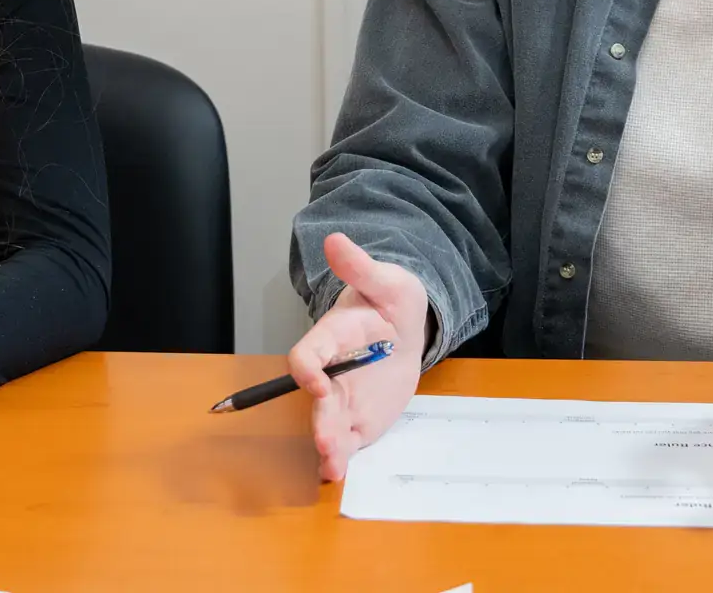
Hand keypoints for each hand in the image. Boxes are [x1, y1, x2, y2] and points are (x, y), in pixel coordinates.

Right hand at [287, 233, 430, 481]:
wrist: (405, 329)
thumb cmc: (391, 300)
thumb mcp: (385, 280)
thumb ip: (360, 267)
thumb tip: (335, 239)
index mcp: (332, 337)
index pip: (308, 352)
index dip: (307, 367)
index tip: (316, 380)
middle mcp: (331, 372)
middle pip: (317, 398)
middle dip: (319, 418)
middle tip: (323, 439)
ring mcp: (343, 398)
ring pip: (329, 424)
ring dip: (327, 445)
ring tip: (331, 465)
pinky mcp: (359, 419)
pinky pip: (347, 440)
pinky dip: (340, 457)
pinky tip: (336, 473)